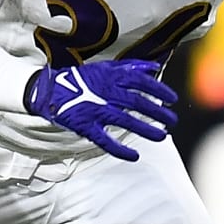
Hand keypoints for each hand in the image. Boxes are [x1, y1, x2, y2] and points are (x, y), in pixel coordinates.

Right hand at [25, 58, 177, 161]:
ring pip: (124, 121)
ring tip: (161, 136)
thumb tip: (154, 67)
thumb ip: (130, 67)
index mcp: (110, 76)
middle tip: (172, 120)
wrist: (50, 90)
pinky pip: (104, 140)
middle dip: (157, 112)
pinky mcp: (85, 126)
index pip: (140, 82)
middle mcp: (105, 92)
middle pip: (136, 102)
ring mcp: (95, 109)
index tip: (173, 98)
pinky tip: (134, 156)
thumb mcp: (106, 67)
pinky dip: (119, 149)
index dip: (159, 90)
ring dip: (145, 129)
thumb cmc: (82, 79)